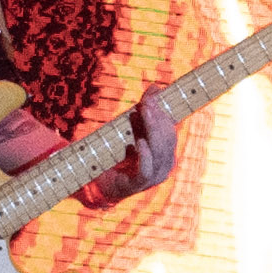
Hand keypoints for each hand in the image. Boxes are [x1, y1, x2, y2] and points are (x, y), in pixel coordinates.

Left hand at [93, 83, 184, 204]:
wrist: (102, 182)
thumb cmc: (121, 154)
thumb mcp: (132, 130)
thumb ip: (145, 111)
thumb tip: (155, 87)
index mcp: (166, 153)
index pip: (169, 131)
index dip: (162, 112)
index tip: (153, 95)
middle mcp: (165, 166)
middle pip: (166, 140)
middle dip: (156, 118)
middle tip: (146, 102)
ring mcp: (154, 177)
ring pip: (159, 153)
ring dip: (151, 130)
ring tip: (143, 114)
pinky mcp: (139, 185)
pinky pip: (146, 170)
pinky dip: (145, 155)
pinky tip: (139, 142)